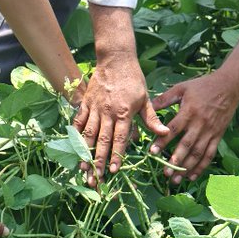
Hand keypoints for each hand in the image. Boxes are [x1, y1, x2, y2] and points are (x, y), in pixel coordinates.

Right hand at [73, 57, 169, 185]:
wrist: (116, 58)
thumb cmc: (133, 79)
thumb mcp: (145, 98)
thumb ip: (152, 118)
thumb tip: (165, 133)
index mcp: (124, 112)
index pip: (119, 139)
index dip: (115, 156)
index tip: (112, 171)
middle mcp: (107, 112)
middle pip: (101, 141)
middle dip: (97, 161)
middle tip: (95, 179)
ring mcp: (95, 107)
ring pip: (88, 134)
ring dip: (85, 152)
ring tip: (83, 169)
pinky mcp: (86, 102)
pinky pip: (79, 121)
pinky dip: (75, 134)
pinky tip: (73, 147)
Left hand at [151, 71, 238, 184]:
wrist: (229, 86)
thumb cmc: (203, 86)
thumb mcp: (182, 88)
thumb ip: (165, 98)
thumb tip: (148, 106)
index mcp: (189, 112)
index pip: (173, 129)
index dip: (163, 141)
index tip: (152, 152)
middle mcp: (199, 124)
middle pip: (186, 145)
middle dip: (175, 161)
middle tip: (164, 172)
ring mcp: (210, 132)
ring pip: (197, 154)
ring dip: (186, 168)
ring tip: (175, 180)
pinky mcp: (218, 136)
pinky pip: (209, 154)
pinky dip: (201, 167)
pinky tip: (192, 176)